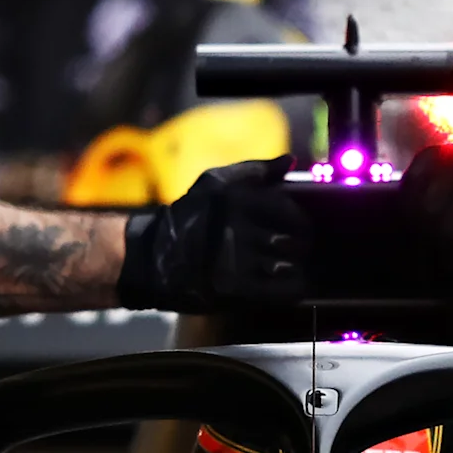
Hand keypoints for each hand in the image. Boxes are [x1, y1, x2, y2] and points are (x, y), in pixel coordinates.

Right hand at [117, 156, 308, 311]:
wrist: (154, 256)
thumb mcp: (216, 182)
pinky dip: (289, 289)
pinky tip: (281, 285)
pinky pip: (283, 291)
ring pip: (290, 267)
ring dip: (290, 268)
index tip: (294, 228)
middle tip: (290, 249)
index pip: (290, 211)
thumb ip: (255, 170)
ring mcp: (237, 261)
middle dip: (298, 246)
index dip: (298, 221)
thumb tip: (289, 161)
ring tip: (280, 267)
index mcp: (238, 199)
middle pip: (295, 241)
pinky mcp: (235, 290)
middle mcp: (238, 229)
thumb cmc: (191, 216)